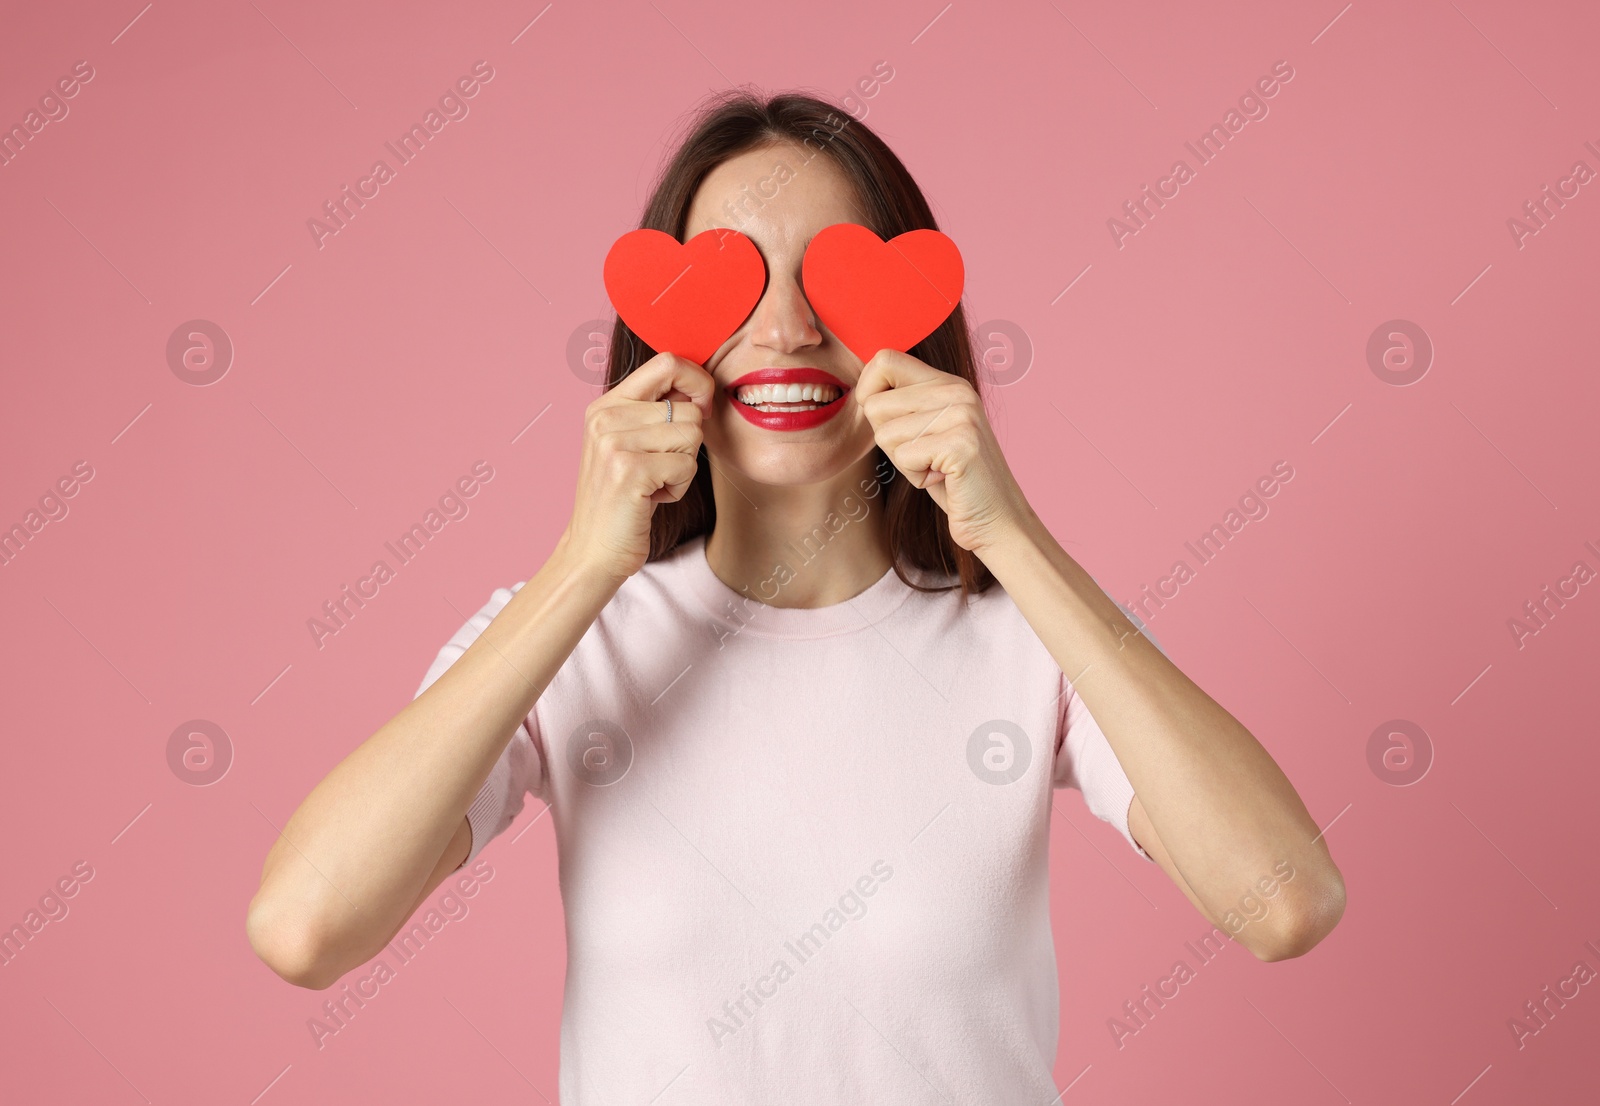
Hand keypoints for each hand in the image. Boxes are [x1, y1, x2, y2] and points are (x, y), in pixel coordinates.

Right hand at [560, 352, 712, 582]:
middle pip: (688, 408)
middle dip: (689, 444)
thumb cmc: (623, 498)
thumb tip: (703, 387)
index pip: (667, 362)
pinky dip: (679, 487)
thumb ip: (656, 411)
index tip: (701, 408)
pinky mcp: (629, 470)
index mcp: (606, 404)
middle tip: (661, 468)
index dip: (698, 381)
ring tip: (654, 483)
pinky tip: (652, 498)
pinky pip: (687, 465)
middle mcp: (605, 417)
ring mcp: (614, 442)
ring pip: (692, 436)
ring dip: (684, 467)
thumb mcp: (629, 444)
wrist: (593, 550)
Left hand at [853, 349, 1032, 555]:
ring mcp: (961, 414)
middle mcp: (956, 390)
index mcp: (948, 382)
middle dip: (889, 441)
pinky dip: (916, 477)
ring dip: (903, 462)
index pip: (884, 359)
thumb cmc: (953, 481)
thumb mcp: (927, 432)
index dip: (868, 391)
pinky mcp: (960, 443)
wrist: (997, 520)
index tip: (884, 422)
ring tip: (936, 467)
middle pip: (875, 404)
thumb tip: (861, 393)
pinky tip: (943, 479)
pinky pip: (904, 457)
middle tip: (924, 456)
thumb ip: (903, 406)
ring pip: (885, 434)